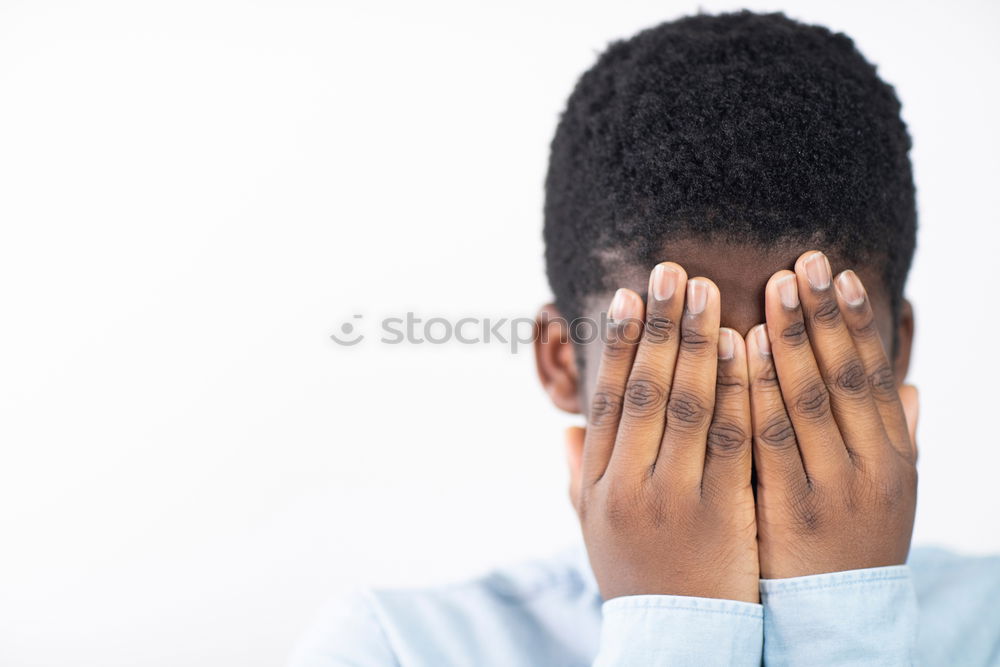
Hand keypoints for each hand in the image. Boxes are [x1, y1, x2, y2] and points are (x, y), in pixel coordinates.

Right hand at [566, 263, 758, 601]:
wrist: (679, 639)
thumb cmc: (636, 578)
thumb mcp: (594, 531)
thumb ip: (579, 478)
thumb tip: (566, 430)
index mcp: (598, 484)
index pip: (606, 399)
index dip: (616, 344)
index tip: (627, 296)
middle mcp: (628, 484)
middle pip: (643, 389)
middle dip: (658, 326)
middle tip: (672, 272)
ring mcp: (674, 497)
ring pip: (685, 405)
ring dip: (697, 343)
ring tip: (708, 292)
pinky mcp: (721, 510)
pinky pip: (731, 439)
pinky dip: (737, 389)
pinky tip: (746, 348)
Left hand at [746, 251, 918, 578]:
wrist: (836, 619)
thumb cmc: (854, 543)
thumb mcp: (888, 492)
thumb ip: (895, 437)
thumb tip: (906, 385)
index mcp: (893, 456)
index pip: (872, 376)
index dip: (855, 323)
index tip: (837, 274)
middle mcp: (870, 468)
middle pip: (844, 378)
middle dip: (823, 315)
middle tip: (802, 259)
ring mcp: (829, 489)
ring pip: (809, 400)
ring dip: (792, 338)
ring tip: (774, 287)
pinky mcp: (789, 510)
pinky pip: (768, 438)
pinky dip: (758, 389)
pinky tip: (745, 348)